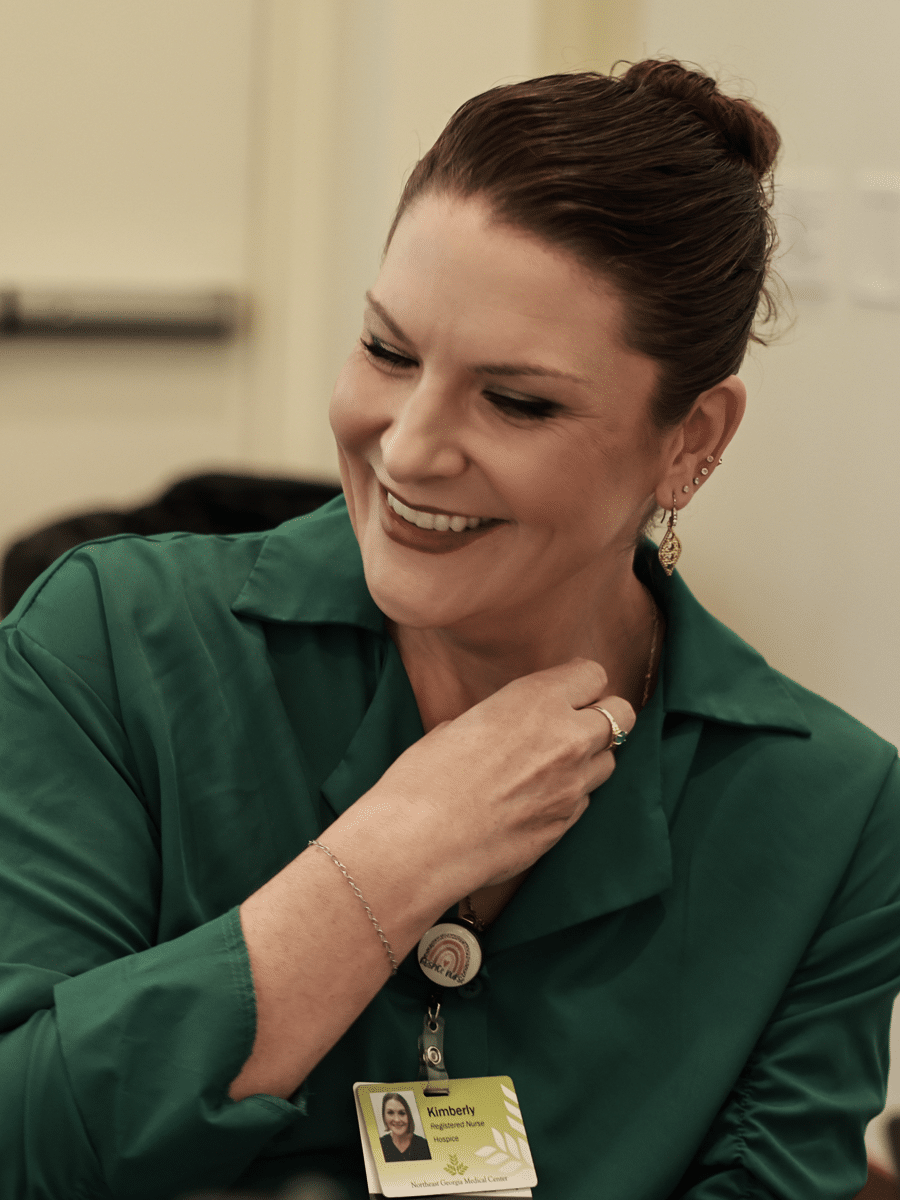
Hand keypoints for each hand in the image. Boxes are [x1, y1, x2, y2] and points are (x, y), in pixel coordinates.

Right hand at [333, 657, 634, 900]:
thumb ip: (501, 718)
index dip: (579, 683)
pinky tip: (534, 800)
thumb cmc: (423, 780)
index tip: (564, 691)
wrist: (419, 845)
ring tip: (550, 766)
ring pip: (609, 760)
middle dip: (601, 717)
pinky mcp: (566, 824)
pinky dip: (569, 795)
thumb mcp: (458, 725)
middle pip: (621, 713)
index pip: (593, 674)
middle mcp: (566, 738)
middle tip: (571, 726)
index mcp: (535, 700)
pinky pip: (584, 800)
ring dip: (589, 758)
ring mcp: (572, 785)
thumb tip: (508, 726)